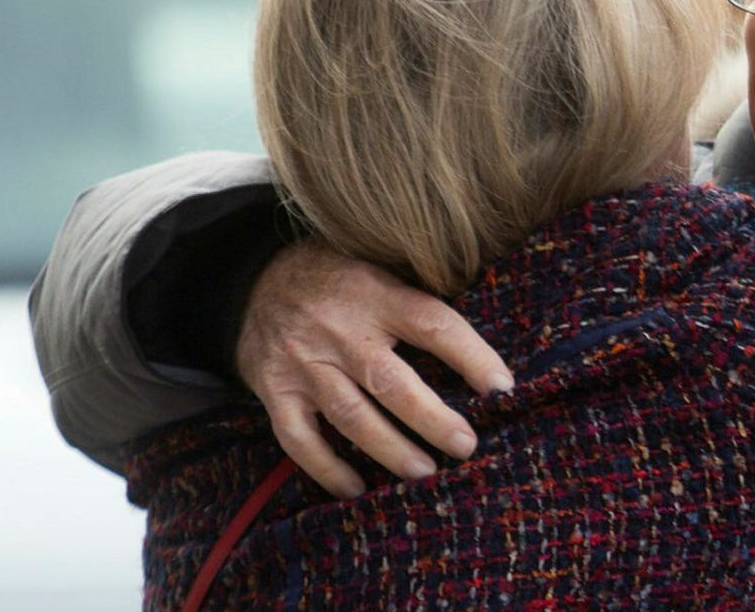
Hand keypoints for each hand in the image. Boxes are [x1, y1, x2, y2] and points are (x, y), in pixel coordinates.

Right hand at [235, 238, 514, 497]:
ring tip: (424, 472)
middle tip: (466, 446)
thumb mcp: (377, 267)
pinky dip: (326, 467)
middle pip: (392, 382)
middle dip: (433, 420)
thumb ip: (415, 299)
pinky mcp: (274, 390)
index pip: (433, 324)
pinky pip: (299, 438)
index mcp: (376, 296)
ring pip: (351, 417)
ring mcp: (304, 364)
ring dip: (390, 450)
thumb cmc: (336, 278)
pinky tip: (354, 488)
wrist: (252, 279)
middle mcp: (340, 331)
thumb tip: (476, 341)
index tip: (502, 387)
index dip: (472, 355)